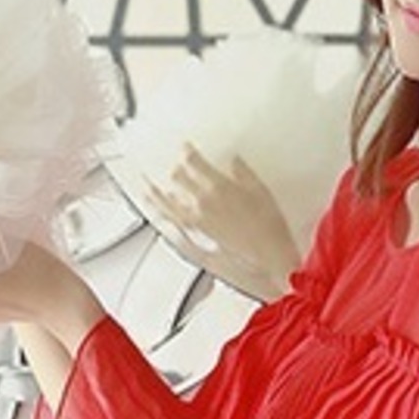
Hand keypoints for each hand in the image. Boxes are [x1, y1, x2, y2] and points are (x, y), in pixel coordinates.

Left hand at [144, 147, 301, 301]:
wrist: (273, 270)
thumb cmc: (272, 237)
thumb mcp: (263, 195)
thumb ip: (245, 175)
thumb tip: (234, 162)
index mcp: (218, 188)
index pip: (192, 161)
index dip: (186, 151)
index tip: (185, 148)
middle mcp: (200, 207)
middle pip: (175, 181)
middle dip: (172, 171)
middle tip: (169, 166)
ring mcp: (194, 230)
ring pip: (165, 207)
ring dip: (154, 195)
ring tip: (146, 188)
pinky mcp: (194, 251)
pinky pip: (172, 234)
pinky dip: (163, 225)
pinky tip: (159, 222)